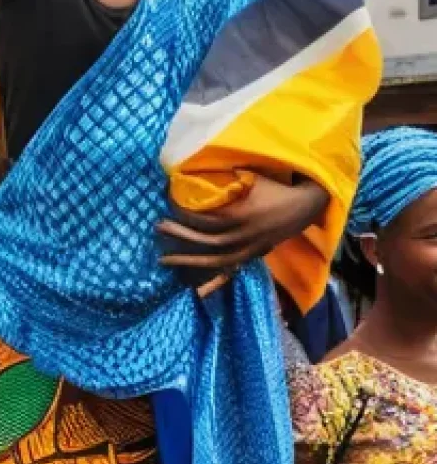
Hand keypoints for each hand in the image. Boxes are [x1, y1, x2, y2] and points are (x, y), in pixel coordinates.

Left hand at [158, 174, 328, 297]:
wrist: (306, 204)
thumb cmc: (275, 186)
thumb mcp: (250, 177)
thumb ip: (225, 180)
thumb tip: (193, 175)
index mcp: (240, 214)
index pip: (204, 217)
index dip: (183, 211)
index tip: (168, 201)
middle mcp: (243, 235)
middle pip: (206, 240)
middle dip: (179, 236)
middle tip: (157, 228)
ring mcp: (250, 248)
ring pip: (215, 260)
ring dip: (188, 261)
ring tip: (163, 259)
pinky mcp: (254, 255)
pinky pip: (229, 270)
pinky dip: (212, 280)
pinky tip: (195, 288)